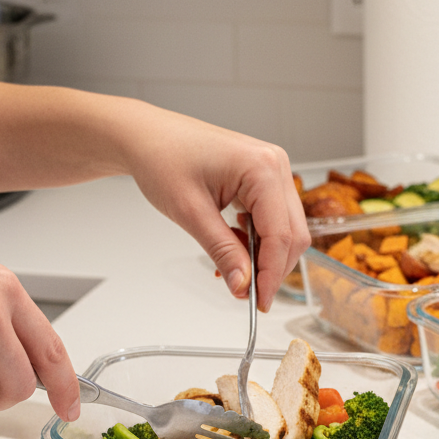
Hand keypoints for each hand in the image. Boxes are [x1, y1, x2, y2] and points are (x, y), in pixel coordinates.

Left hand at [113, 108, 309, 310]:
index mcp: (262, 167)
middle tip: (246, 293)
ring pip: (285, 231)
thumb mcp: (191, 212)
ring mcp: (272, 172)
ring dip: (263, 257)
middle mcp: (275, 166)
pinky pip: (272, 221)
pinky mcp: (264, 180)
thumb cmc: (162, 157)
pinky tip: (234, 249)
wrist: (146, 136)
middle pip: (292, 235)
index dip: (272, 274)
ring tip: (233, 270)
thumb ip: (222, 251)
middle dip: (271, 269)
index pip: (281, 235)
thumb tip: (243, 285)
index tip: (260, 302)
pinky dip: (257, 243)